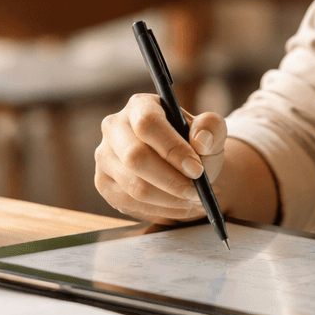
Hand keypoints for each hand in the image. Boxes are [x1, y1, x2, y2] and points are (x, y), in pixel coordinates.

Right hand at [93, 94, 226, 222]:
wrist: (181, 169)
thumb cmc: (194, 147)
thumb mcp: (211, 132)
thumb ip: (212, 128)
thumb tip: (201, 140)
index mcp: (140, 106)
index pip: (148, 124)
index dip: (172, 149)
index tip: (196, 170)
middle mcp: (115, 127)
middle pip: (134, 157)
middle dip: (171, 180)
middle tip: (196, 192)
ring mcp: (104, 156)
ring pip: (133, 186)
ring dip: (168, 198)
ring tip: (191, 199)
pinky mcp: (103, 182)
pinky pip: (128, 202)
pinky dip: (158, 209)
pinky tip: (175, 205)